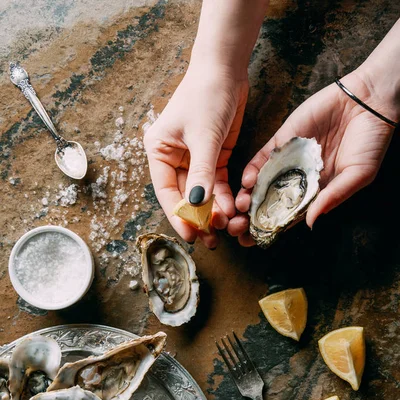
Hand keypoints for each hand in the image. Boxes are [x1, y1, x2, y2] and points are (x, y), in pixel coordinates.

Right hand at [144, 65, 248, 247]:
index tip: (191, 235)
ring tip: (226, 228)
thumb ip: (200, 174)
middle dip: (198, 218)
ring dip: (213, 211)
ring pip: (202, 194)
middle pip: (184, 197)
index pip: (167, 192)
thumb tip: (196, 207)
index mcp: (159, 152)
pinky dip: (224, 197)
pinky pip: (217, 184)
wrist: (226, 68)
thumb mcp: (203, 137)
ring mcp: (194, 159)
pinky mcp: (214, 156)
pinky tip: (232, 210)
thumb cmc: (206, 95)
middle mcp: (173, 158)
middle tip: (211, 240)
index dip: (178, 216)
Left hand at [232, 69, 395, 245]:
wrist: (368, 101)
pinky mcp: (284, 140)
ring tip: (240, 208)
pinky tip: (247, 182)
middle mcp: (300, 178)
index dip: (272, 228)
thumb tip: (309, 222)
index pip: (290, 215)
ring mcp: (290, 160)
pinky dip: (253, 170)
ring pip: (263, 182)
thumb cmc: (370, 141)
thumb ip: (332, 197)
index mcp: (318, 192)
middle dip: (253, 216)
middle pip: (272, 202)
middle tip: (239, 228)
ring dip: (249, 196)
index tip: (255, 240)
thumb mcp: (358, 175)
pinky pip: (264, 158)